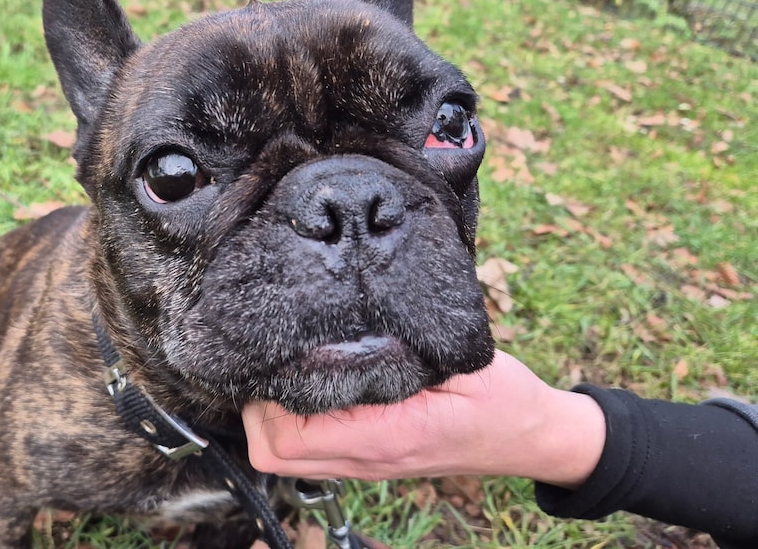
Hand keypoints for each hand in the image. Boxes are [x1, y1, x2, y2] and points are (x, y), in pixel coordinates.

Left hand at [243, 350, 605, 488]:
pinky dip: (293, 423)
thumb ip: (402, 351)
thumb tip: (343, 325)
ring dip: (272, 415)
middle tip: (271, 358)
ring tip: (287, 368)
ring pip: (285, 458)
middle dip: (257, 405)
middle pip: (272, 453)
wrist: (533, 437)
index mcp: (385, 438)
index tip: (273, 353)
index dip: (265, 397)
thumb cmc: (503, 397)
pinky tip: (310, 383)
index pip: (289, 436)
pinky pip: (309, 452)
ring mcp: (365, 465)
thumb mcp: (460, 363)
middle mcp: (366, 460)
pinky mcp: (368, 459)